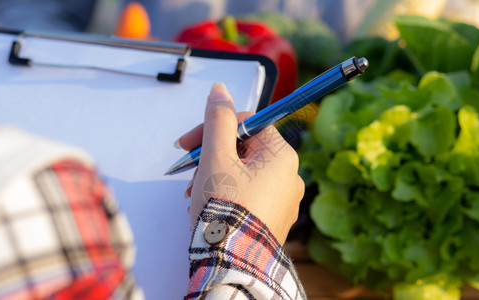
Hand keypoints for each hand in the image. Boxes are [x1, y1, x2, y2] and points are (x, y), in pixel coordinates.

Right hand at [176, 83, 303, 244]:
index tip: (189, 141)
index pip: (249, 123)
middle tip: (189, 170)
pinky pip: (248, 196)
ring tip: (194, 193)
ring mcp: (283, 201)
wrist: (233, 262)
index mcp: (281, 157)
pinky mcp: (272, 220)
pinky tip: (207, 206)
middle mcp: (289, 177)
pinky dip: (226, 195)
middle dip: (212, 155)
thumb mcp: (215, 157)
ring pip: (244, 173)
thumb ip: (217, 121)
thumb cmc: (225, 211)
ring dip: (215, 176)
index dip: (216, 127)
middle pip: (245, 149)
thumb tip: (221, 90)